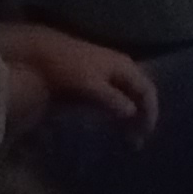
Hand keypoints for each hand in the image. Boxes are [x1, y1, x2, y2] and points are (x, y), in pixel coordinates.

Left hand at [0, 23, 158, 125]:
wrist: (42, 53)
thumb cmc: (68, 67)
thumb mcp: (91, 84)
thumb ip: (112, 99)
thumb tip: (132, 112)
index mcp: (124, 67)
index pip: (147, 90)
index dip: (150, 112)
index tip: (145, 134)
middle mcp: (121, 67)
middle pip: (139, 93)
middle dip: (141, 116)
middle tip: (137, 140)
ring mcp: (109, 72)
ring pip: (128, 95)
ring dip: (130, 116)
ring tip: (126, 136)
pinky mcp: (96, 78)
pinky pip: (116, 96)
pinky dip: (118, 110)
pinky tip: (111, 122)